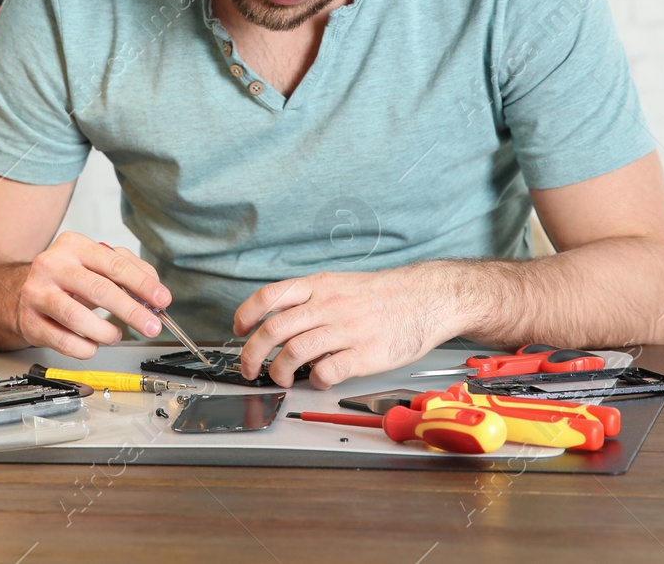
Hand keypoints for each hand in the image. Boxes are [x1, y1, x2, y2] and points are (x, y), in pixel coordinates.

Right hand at [11, 232, 170, 359]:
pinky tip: (92, 344)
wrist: (21, 293)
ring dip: (105, 332)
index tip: (162, 299)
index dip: (142, 283)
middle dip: (131, 311)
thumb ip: (127, 269)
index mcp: (73, 245)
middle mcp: (52, 265)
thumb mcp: (95, 264)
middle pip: (99, 290)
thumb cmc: (67, 279)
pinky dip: (85, 348)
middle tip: (151, 325)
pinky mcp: (29, 321)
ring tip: (115, 335)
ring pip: (77, 317)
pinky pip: (63, 341)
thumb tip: (154, 288)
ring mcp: (37, 293)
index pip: (114, 264)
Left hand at [232, 264, 461, 388]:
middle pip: (274, 329)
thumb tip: (277, 320)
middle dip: (252, 353)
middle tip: (249, 368)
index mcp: (319, 285)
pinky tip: (318, 380)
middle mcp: (328, 305)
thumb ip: (309, 298)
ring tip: (282, 377)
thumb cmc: (381, 295)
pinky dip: (315, 381)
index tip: (238, 330)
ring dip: (279, 371)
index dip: (246, 314)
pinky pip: (327, 371)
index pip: (270, 297)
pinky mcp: (365, 354)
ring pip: (294, 352)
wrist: (425, 298)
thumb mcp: (339, 283)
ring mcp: (346, 329)